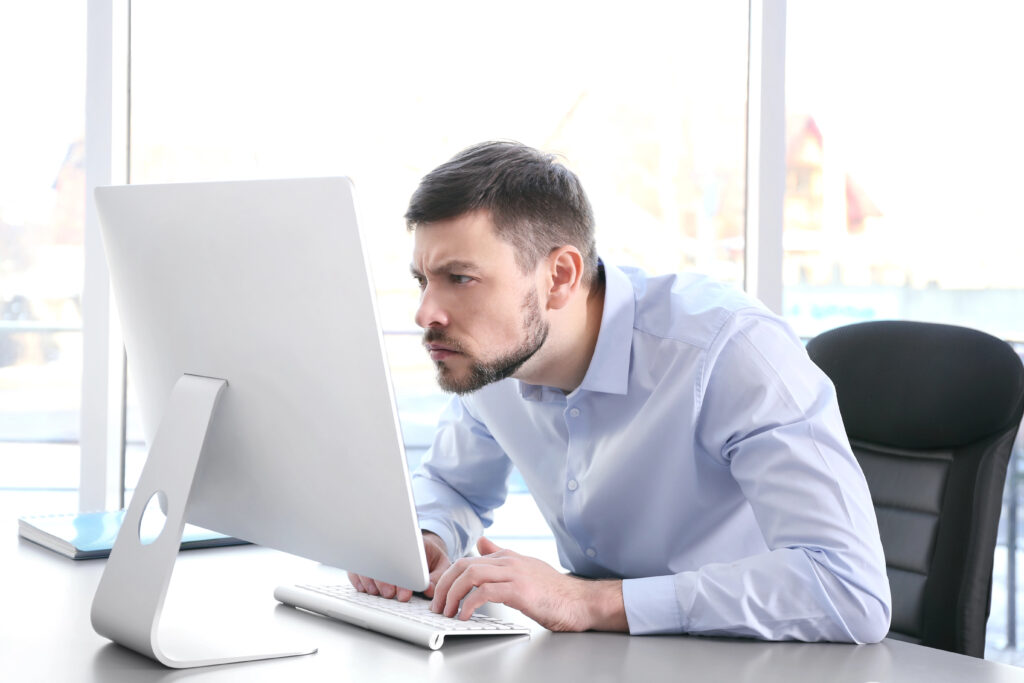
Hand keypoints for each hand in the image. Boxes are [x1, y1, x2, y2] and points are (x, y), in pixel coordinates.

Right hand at [348, 531, 450, 600]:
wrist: (420, 546)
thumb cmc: (431, 557)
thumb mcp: (442, 565)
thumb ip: (437, 578)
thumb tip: (428, 590)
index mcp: (414, 543)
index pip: (405, 557)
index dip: (404, 579)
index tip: (405, 594)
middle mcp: (393, 544)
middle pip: (382, 558)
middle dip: (384, 580)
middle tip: (389, 594)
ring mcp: (379, 550)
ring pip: (367, 562)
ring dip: (369, 580)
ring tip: (377, 593)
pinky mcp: (368, 558)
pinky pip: (357, 566)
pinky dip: (358, 578)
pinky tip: (364, 588)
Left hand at [430, 537, 627, 631]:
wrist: (581, 602)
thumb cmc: (555, 591)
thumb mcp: (524, 568)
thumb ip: (501, 555)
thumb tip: (481, 542)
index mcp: (507, 557)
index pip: (468, 561)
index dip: (449, 578)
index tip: (441, 595)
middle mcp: (509, 561)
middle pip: (464, 565)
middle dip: (444, 585)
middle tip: (437, 605)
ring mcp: (515, 574)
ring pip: (471, 574)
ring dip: (453, 594)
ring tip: (447, 611)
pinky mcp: (520, 590)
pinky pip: (486, 592)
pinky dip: (470, 604)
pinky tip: (465, 615)